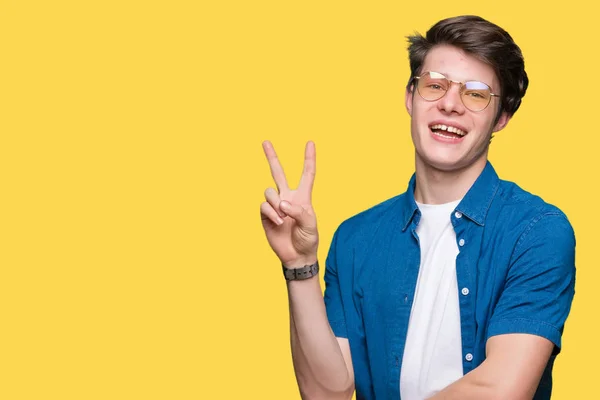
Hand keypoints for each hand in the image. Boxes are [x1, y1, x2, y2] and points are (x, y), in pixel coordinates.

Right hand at [260, 140, 318, 267]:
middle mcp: (287, 197)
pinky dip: (271, 213)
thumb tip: (282, 203)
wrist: (296, 255)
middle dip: (271, 157)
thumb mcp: (310, 225)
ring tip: (284, 218)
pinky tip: (278, 222)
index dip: (309, 159)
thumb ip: (299, 211)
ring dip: (276, 204)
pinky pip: (264, 206)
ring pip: (269, 191)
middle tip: (265, 141)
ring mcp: (275, 206)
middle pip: (278, 173)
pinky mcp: (265, 215)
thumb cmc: (308, 240)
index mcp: (303, 196)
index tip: (310, 143)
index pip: (307, 174)